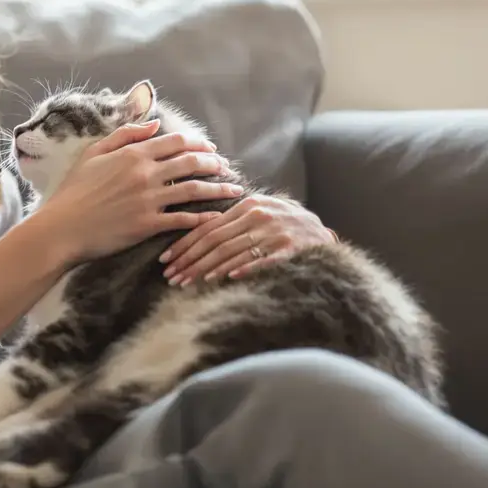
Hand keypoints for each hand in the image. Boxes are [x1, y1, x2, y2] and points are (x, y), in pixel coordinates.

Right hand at [34, 120, 244, 264]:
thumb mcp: (93, 154)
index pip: (176, 142)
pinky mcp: (148, 225)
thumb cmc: (73, 191)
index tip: (211, 150)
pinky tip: (216, 217)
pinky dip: (203, 218)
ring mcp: (148, 200)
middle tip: (226, 168)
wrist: (61, 228)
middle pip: (191, 163)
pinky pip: (183, 219)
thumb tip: (154, 124)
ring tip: (233, 189)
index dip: (199, 144)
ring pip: (194, 190)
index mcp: (133, 154)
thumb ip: (124, 136)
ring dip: (218, 189)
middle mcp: (145, 174)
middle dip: (214, 164)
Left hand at [158, 193, 338, 285]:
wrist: (322, 232)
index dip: (184, 244)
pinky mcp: (289, 248)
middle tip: (171, 277)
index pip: (207, 227)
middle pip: (215, 241)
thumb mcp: (258, 212)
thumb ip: (231, 220)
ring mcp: (274, 232)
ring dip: (206, 269)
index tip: (165, 260)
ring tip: (188, 282)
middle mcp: (258, 216)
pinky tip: (224, 278)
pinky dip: (241, 268)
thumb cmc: (282, 223)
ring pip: (232, 252)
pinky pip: (261, 260)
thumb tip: (196, 233)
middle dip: (189, 260)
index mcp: (247, 205)